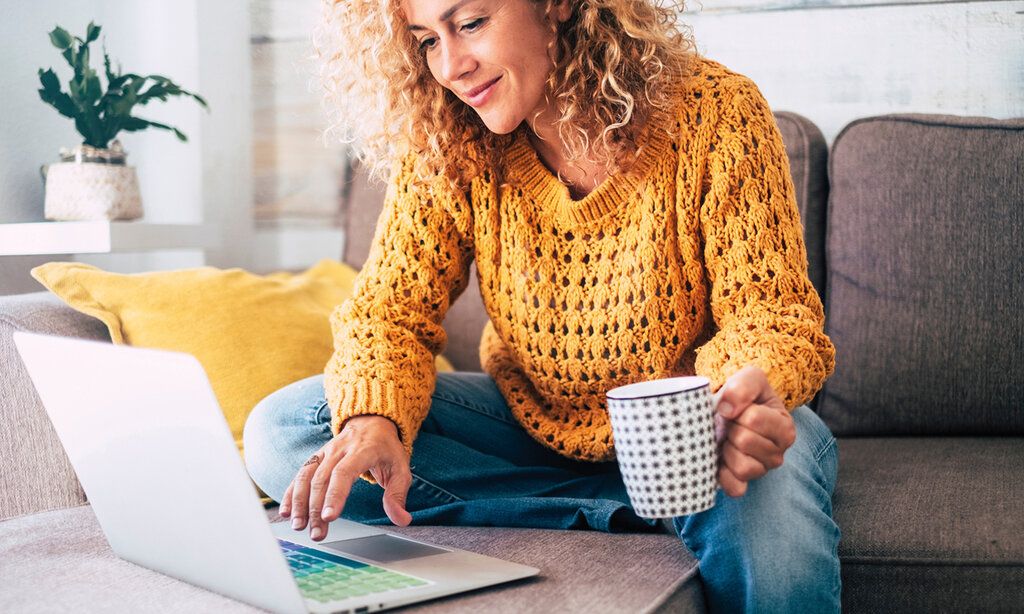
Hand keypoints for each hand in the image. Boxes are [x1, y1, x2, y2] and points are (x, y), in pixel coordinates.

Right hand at [278, 414, 412, 541]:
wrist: (372, 421)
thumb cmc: (386, 449)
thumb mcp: (400, 468)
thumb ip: (398, 494)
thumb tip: (401, 520)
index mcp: (362, 450)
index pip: (344, 472)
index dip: (335, 495)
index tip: (329, 517)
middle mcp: (340, 449)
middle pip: (322, 479)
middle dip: (316, 508)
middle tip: (317, 533)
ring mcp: (325, 452)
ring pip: (307, 476)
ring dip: (300, 502)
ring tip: (299, 526)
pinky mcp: (316, 457)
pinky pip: (300, 474)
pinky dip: (291, 493)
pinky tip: (287, 512)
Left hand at [711, 365, 795, 497]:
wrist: (729, 410)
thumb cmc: (744, 395)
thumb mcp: (750, 377)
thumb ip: (743, 385)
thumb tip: (726, 409)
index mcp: (785, 427)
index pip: (754, 419)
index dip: (737, 410)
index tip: (737, 408)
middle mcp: (779, 453)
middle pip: (745, 442)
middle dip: (730, 428)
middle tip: (730, 424)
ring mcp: (762, 471)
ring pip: (743, 467)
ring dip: (727, 450)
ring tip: (727, 439)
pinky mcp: (744, 484)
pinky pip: (735, 488)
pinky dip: (723, 475)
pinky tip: (720, 459)